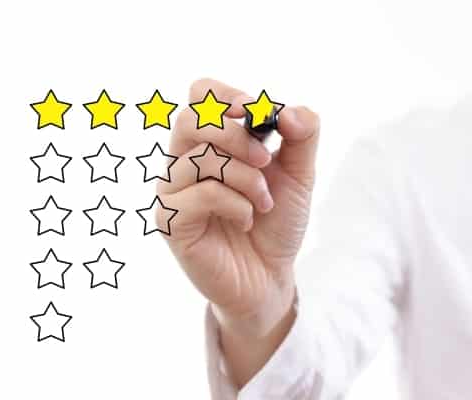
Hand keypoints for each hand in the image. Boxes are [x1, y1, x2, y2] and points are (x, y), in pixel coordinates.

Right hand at [158, 79, 319, 382]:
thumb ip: (301, 135)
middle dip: (237, 135)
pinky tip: (245, 219)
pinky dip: (236, 204)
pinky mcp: (169, 221)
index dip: (228, 95)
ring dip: (246, 177)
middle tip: (267, 160)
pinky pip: (202, 194)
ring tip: (264, 200)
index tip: (258, 113)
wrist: (269, 278)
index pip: (200, 93)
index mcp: (208, 140)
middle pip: (190, 118)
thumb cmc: (275, 223)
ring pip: (202, 158)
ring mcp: (171, 190)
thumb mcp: (300, 174)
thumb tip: (287, 110)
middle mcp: (182, 160)